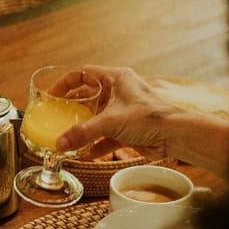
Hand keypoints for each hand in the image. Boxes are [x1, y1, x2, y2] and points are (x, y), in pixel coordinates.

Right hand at [55, 65, 183, 158]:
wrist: (175, 136)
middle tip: (56, 116)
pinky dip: (96, 144)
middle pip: (89, 96)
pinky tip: (85, 154)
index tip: (52, 95)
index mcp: (116, 78)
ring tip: (67, 137)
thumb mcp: (111, 122)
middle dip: (73, 108)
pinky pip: (106, 135)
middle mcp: (119, 92)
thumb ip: (83, 133)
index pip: (84, 73)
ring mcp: (123, 111)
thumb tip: (59, 143)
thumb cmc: (149, 118)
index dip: (66, 82)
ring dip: (84, 128)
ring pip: (97, 117)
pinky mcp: (128, 129)